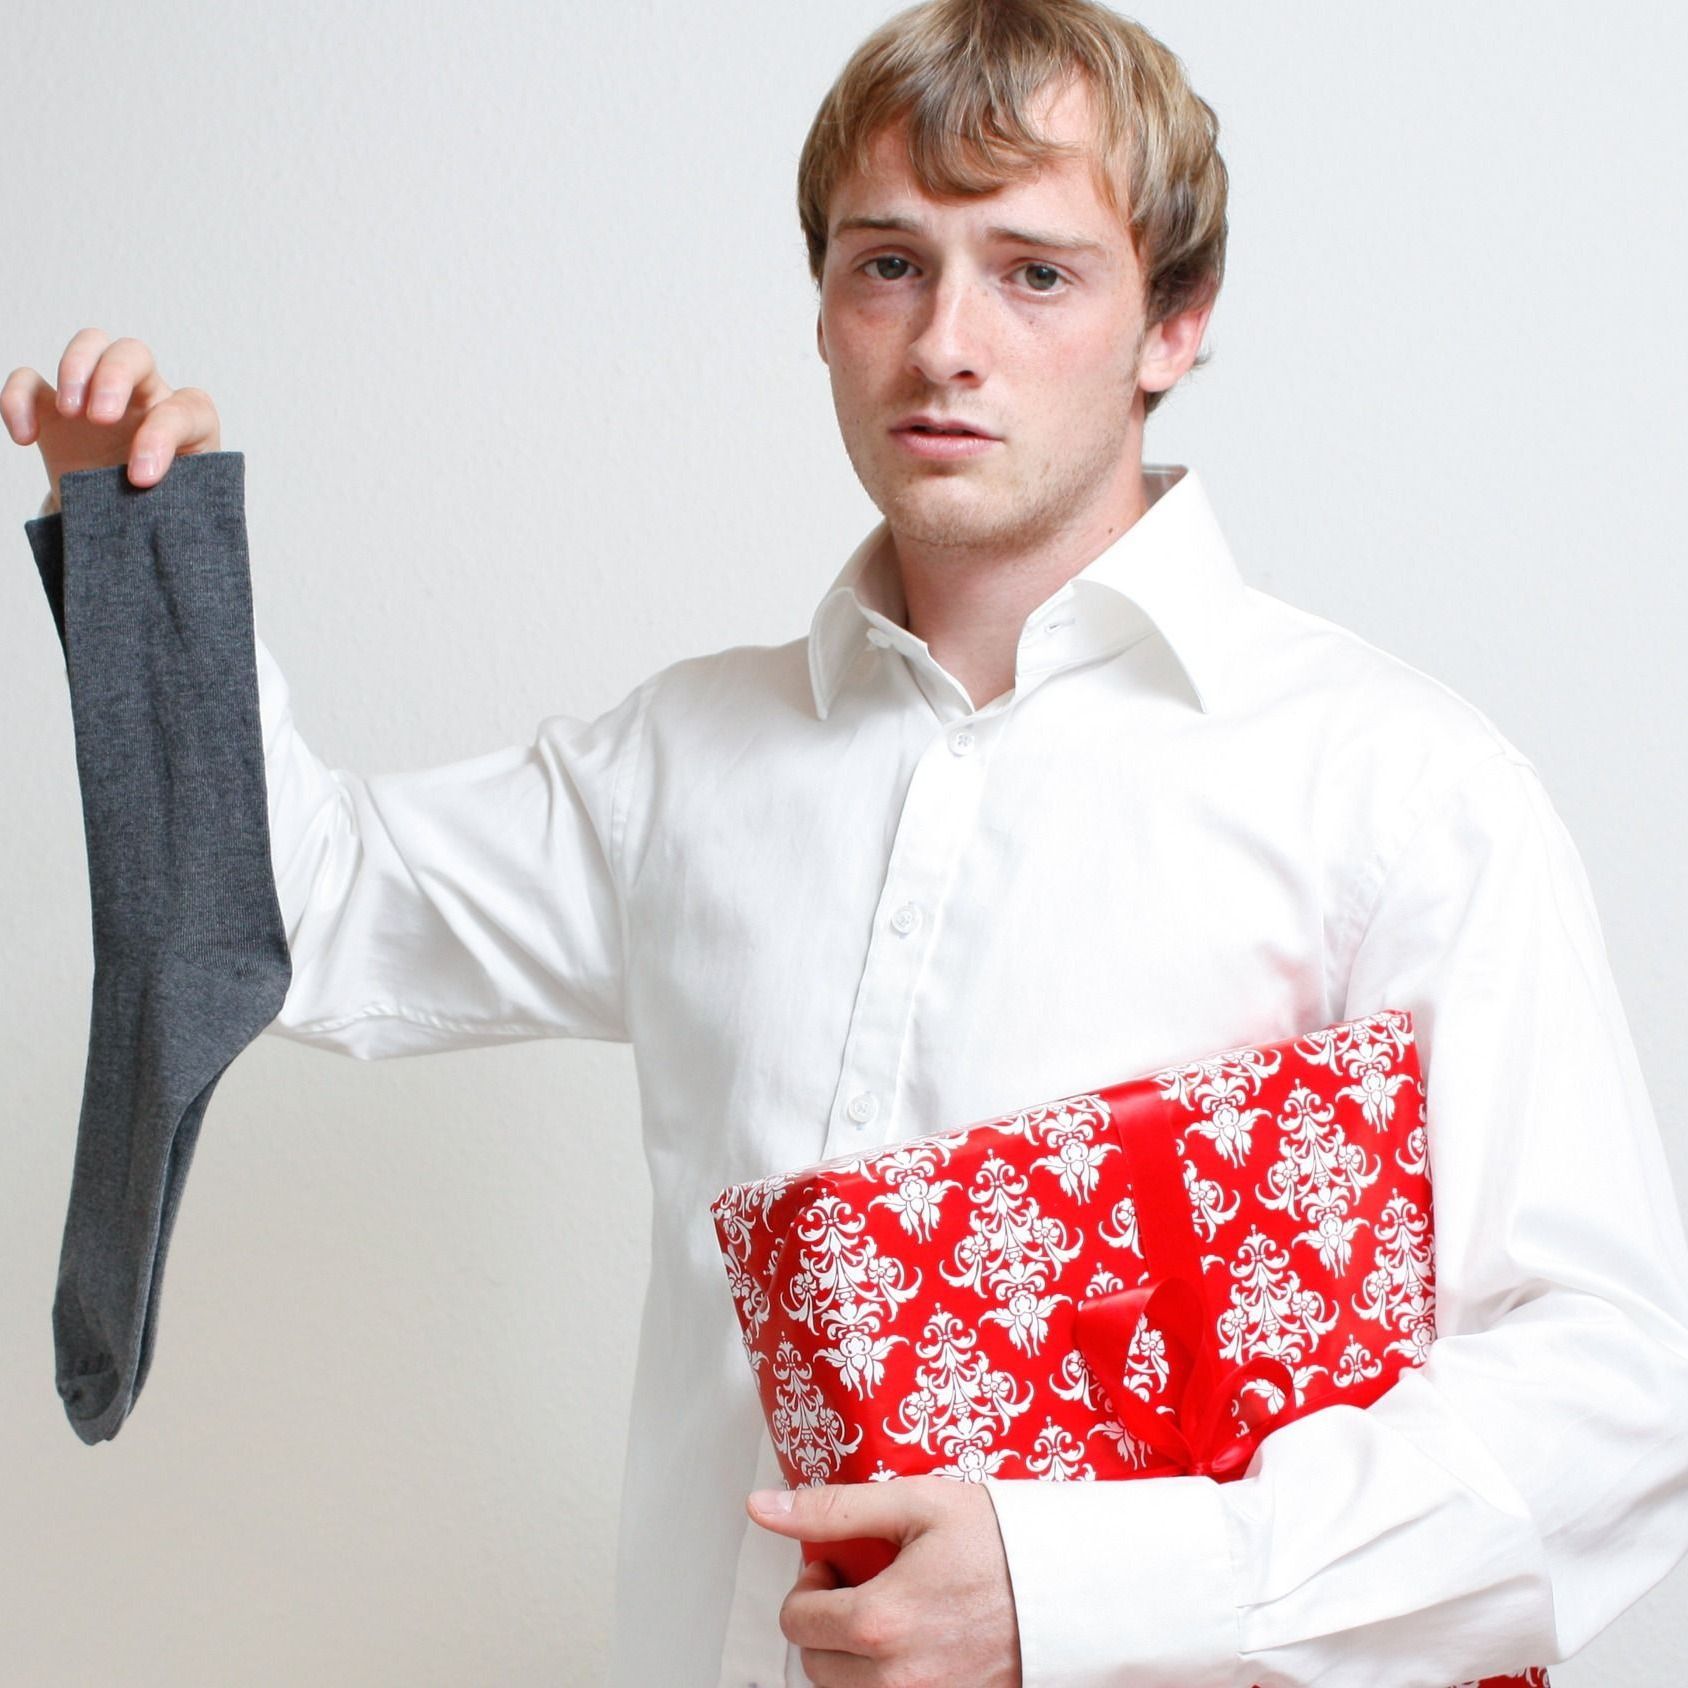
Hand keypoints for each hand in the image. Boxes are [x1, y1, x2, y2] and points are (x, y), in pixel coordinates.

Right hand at [2, 327, 220, 513]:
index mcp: (188, 425)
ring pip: (91, 344)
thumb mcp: (180, 516)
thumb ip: (178, 509)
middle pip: (135, 354)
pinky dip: (17, 397)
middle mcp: (146, 400)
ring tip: (70, 412)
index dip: (163, 437)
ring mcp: (98, 398)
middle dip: (115, 376)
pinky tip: (23, 437)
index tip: (141, 479)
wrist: (126, 531)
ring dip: (76, 366)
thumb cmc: (162, 518)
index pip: (185, 410)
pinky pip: (30, 380)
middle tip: (99, 418)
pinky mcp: (54, 410)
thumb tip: (157, 519)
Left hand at [748, 1476, 1021, 1686]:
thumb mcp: (914, 1503)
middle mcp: (897, 1678)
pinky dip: (885, 1677)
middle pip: (815, 1665)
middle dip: (826, 1622)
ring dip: (852, 1655)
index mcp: (881, 1622)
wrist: (1071, 1587)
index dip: (810, 1583)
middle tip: (862, 1586)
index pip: (797, 1620)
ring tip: (890, 1613)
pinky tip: (913, 1642)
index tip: (838, 1565)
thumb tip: (764, 1508)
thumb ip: (832, 1509)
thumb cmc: (1001, 1541)